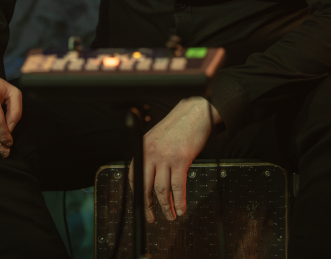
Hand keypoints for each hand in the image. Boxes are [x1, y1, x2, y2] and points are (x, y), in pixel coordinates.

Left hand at [134, 98, 220, 222]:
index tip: (142, 205)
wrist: (195, 113)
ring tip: (170, 216)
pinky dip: (179, 201)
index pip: (134, 176)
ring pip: (162, 190)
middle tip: (151, 218)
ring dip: (166, 207)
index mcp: (143, 148)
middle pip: (146, 186)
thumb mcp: (157, 138)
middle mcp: (151, 153)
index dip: (138, 194)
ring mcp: (165, 157)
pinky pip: (178, 187)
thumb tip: (151, 177)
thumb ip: (152, 155)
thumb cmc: (179, 125)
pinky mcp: (181, 160)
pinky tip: (181, 209)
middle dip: (148, 206)